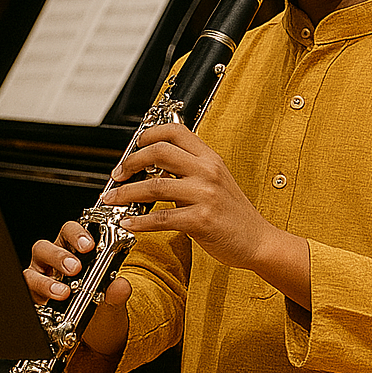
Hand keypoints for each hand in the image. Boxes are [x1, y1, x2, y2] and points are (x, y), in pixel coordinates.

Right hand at [24, 221, 130, 354]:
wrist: (96, 339)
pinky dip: (39, 296)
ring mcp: (41, 280)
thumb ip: (117, 292)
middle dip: (59, 256)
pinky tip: (49, 303)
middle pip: (44, 247)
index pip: (70, 232)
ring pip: (31, 271)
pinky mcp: (34, 299)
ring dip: (46, 281)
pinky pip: (28, 293)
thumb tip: (120, 285)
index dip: (76, 234)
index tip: (89, 244)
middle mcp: (52, 263)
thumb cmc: (101, 311)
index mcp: (73, 253)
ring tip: (64, 292)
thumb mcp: (113, 302)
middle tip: (75, 268)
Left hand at [103, 122, 311, 305]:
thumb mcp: (216, 181)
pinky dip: (140, 221)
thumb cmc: (235, 214)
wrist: (258, 241)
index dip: (148, 135)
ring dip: (126, 193)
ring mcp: (205, 195)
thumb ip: (190, 170)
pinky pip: (161, 218)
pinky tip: (129, 223)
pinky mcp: (201, 220)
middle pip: (159, 152)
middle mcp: (208, 171)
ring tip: (113, 199)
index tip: (133, 147)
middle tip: (118, 173)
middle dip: (131, 162)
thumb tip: (153, 166)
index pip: (175, 131)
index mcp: (210, 158)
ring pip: (154, 186)